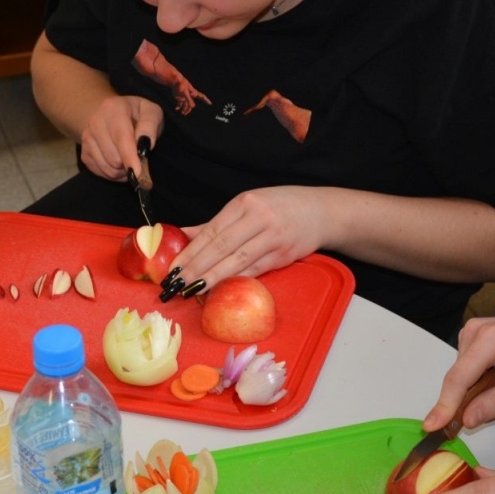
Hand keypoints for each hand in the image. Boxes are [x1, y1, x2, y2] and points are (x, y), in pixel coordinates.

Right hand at [79, 95, 163, 180]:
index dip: (129, 157)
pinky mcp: (84, 153)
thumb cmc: (137, 114)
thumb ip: (150, 125)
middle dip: (129, 164)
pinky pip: (101, 173)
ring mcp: (87, 138)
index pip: (121, 137)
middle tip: (139, 158)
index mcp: (113, 109)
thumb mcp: (151, 111)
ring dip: (122, 171)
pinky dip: (114, 174)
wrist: (112, 114)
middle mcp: (95, 122)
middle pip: (113, 158)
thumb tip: (146, 145)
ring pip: (107, 168)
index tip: (138, 172)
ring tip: (130, 159)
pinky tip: (120, 163)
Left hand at [169, 186, 326, 289]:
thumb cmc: (280, 207)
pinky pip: (254, 270)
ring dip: (213, 278)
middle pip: (221, 247)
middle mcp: (258, 218)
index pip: (212, 231)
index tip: (173, 268)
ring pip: (237, 261)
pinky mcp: (283, 255)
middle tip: (177, 284)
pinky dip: (236, 281)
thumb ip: (216, 223)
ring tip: (193, 289)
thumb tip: (182, 234)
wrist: (321, 211)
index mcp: (245, 203)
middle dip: (196, 267)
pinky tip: (220, 289)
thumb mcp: (248, 205)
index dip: (190, 251)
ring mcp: (273, 238)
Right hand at [422, 305, 494, 433]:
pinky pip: (469, 368)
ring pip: (464, 376)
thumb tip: (466, 420)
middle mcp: (474, 331)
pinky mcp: (474, 337)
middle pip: (459, 378)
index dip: (444, 406)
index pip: (458, 378)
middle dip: (474, 399)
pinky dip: (482, 381)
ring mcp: (472, 332)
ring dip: (481, 391)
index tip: (431, 427)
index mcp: (489, 339)